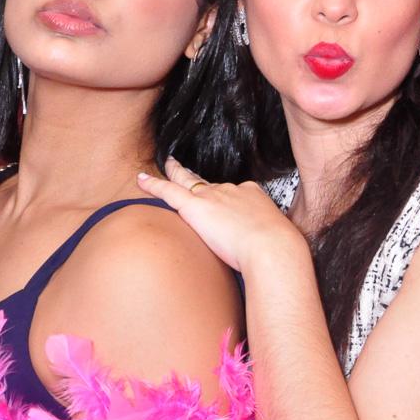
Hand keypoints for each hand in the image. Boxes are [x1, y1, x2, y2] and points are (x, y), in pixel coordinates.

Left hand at [135, 158, 303, 272]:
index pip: (233, 193)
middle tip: (185, 168)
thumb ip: (264, 238)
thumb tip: (267, 253)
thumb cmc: (278, 248)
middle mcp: (231, 190)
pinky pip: (169, 191)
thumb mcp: (275, 237)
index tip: (221, 203)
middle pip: (209, 183)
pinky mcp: (196, 206)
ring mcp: (213, 196)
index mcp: (251, 194)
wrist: (272, 248)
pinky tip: (141, 179)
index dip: (224, 196)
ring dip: (177, 174)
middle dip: (197, 177)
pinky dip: (154, 184)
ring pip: (188, 182)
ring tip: (168, 166)